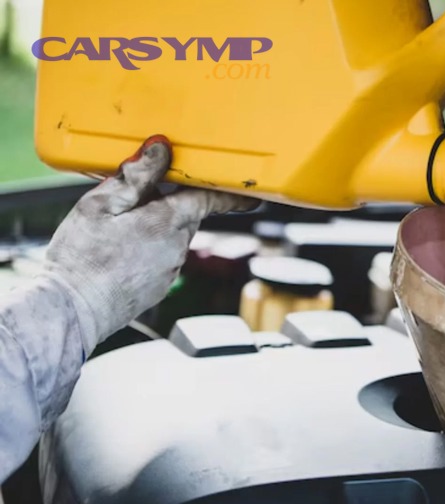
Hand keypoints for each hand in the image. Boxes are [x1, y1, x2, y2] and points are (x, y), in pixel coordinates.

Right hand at [41, 135, 258, 349]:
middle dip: (170, 202)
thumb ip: (136, 176)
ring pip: (172, 236)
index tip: (250, 191)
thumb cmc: (83, 258)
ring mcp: (169, 270)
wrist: (72, 310)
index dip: (230, 193)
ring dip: (155, 225)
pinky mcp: (158, 286)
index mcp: (167, 222)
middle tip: (138, 195)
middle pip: (186, 215)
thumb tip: (161, 150)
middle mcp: (176, 247)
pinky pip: (161, 257)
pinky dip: (147, 248)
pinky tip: (118, 251)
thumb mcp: (100, 205)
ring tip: (117, 228)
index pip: (209, 200)